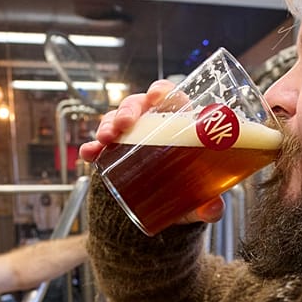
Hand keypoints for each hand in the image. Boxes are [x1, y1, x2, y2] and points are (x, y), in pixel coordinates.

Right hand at [80, 80, 224, 225]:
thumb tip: (213, 209)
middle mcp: (153, 124)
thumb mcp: (200, 196)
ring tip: (104, 139)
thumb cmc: (190, 188)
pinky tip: (88, 154)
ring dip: (108, 125)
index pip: (170, 97)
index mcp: (179, 122)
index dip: (161, 92)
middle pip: (139, 105)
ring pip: (117, 120)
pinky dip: (92, 147)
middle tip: (124, 124)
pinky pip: (101, 145)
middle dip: (128, 110)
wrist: (166, 208)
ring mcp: (132, 136)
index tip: (155, 97)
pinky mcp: (115, 153)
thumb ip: (210, 204)